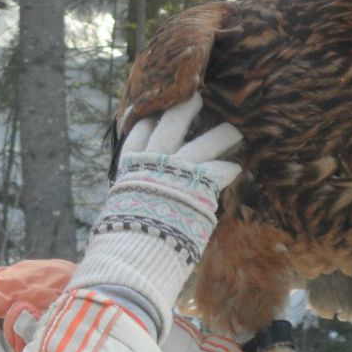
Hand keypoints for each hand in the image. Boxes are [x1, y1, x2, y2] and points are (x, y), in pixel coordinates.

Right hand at [70, 94, 240, 337]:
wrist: (135, 253)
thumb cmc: (121, 244)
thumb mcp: (116, 217)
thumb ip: (126, 208)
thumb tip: (115, 223)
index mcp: (130, 169)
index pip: (138, 134)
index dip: (149, 121)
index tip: (157, 112)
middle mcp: (153, 162)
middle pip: (170, 124)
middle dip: (185, 109)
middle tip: (198, 99)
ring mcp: (177, 170)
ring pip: (205, 141)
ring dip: (221, 134)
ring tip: (234, 130)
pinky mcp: (199, 184)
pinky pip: (219, 170)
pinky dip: (228, 169)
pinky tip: (236, 168)